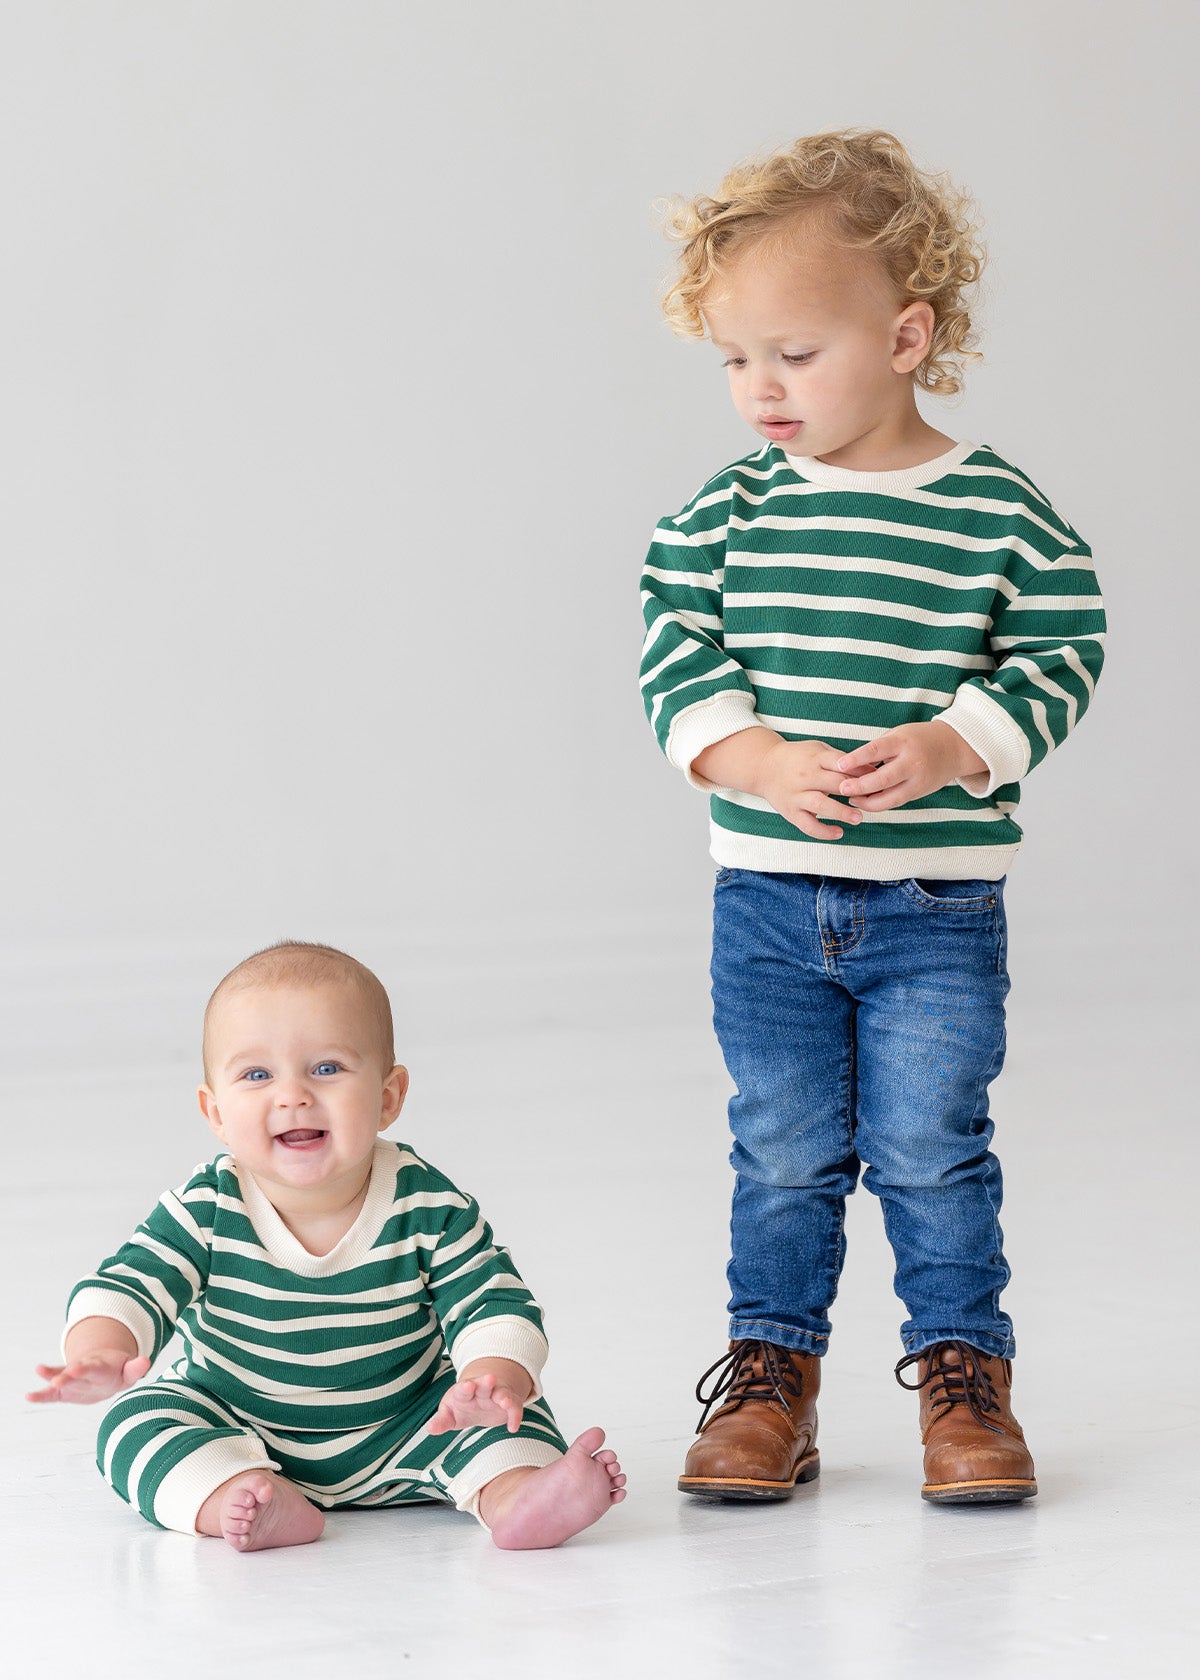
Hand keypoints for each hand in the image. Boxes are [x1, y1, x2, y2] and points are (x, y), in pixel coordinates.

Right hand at [27, 1350, 150, 1404]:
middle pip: (75, 1372)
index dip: (85, 1368)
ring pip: (60, 1378)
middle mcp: (83, 1370)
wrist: (105, 1369)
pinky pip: (51, 1392)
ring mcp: (72, 1378)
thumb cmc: (117, 1371)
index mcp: (100, 1366)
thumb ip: (136, 1368)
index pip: (94, 1367)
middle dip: (67, 1375)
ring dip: (51, 1377)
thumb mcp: (129, 1370)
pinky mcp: (65, 1389)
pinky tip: (29, 1397)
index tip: (75, 1368)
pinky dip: (41, 1394)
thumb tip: (146, 1361)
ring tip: (38, 1372)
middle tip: (56, 1379)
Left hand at [427, 1369, 530, 1435]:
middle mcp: (482, 1390)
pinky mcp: (509, 1404)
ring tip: (505, 1402)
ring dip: (504, 1397)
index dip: (466, 1387)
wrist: (482, 1399)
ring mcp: (497, 1395)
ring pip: (502, 1393)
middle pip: (485, 1384)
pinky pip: (515, 1408)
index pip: (464, 1388)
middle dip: (486, 1382)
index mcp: (464, 1391)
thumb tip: (430, 1429)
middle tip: (490, 1378)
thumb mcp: (450, 1414)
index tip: (468, 1385)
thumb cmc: (462, 1406)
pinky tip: (513, 1427)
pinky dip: (515, 1416)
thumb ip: (441, 1421)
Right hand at [753, 738, 863, 839]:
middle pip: (834, 784)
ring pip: (820, 805)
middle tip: (874, 800)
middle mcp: (805, 776)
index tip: (878, 779)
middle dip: (856, 792)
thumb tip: (871, 770)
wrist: (764, 767)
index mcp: (815, 758)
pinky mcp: (790, 812)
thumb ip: (841, 759)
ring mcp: (796, 795)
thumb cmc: (798, 758)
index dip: (862, 772)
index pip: (842, 764)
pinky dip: (823, 831)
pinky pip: (807, 825)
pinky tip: (839, 833)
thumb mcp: (818, 750)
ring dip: (841, 812)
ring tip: (859, 818)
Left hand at [836, 722, 986, 811]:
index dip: (857, 758)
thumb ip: (878, 749)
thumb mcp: (899, 734)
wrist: (954, 748)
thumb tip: (852, 765)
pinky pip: (897, 801)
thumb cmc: (919, 738)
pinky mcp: (920, 792)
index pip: (876, 750)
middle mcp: (912, 762)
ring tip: (851, 799)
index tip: (839, 765)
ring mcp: (918, 780)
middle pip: (883, 778)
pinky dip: (880, 804)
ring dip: (868, 801)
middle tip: (841, 789)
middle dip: (861, 786)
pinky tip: (866, 802)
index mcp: (903, 742)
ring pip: (891, 797)